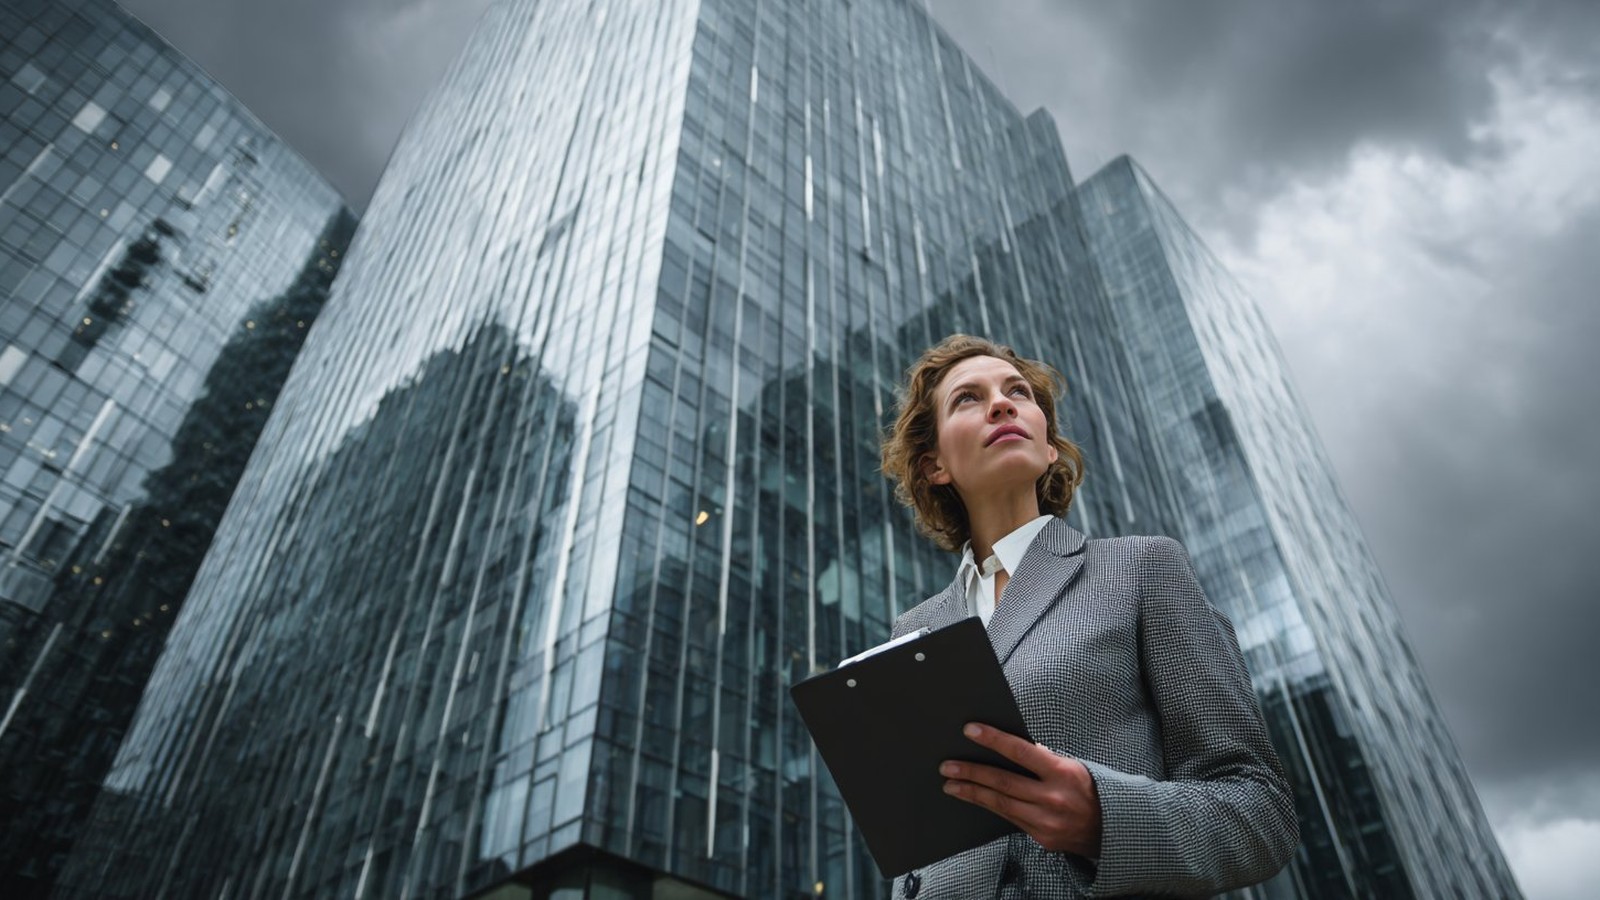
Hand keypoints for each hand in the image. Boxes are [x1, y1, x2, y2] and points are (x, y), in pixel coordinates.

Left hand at [940, 722, 1102, 857]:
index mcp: (1063, 773)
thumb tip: (1011, 747)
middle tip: (947, 765)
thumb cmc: (1091, 791)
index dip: (994, 740)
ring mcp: (1047, 822)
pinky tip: (976, 799)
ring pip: (1001, 804)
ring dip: (973, 793)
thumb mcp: (1074, 767)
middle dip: (972, 772)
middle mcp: (1053, 798)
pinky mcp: (1042, 838)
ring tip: (951, 784)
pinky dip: (991, 807)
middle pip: (1003, 782)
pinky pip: (1010, 819)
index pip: (1021, 752)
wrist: (1115, 830)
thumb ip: (1044, 759)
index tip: (970, 730)